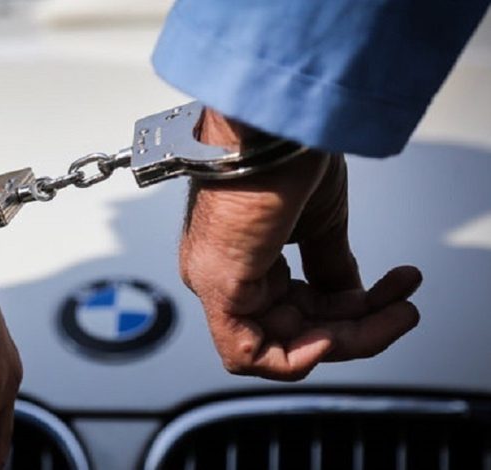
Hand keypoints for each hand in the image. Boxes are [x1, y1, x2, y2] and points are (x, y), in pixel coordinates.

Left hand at [179, 109, 421, 380]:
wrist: (271, 122)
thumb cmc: (284, 150)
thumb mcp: (320, 222)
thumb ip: (330, 267)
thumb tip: (350, 299)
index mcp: (246, 256)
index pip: (299, 310)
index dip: (351, 314)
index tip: (392, 295)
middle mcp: (226, 274)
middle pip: (297, 331)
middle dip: (360, 327)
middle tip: (403, 309)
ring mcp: (218, 282)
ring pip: (283, 344)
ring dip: (349, 337)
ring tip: (397, 310)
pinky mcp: (218, 285)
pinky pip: (247, 353)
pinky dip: (297, 357)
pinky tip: (336, 335)